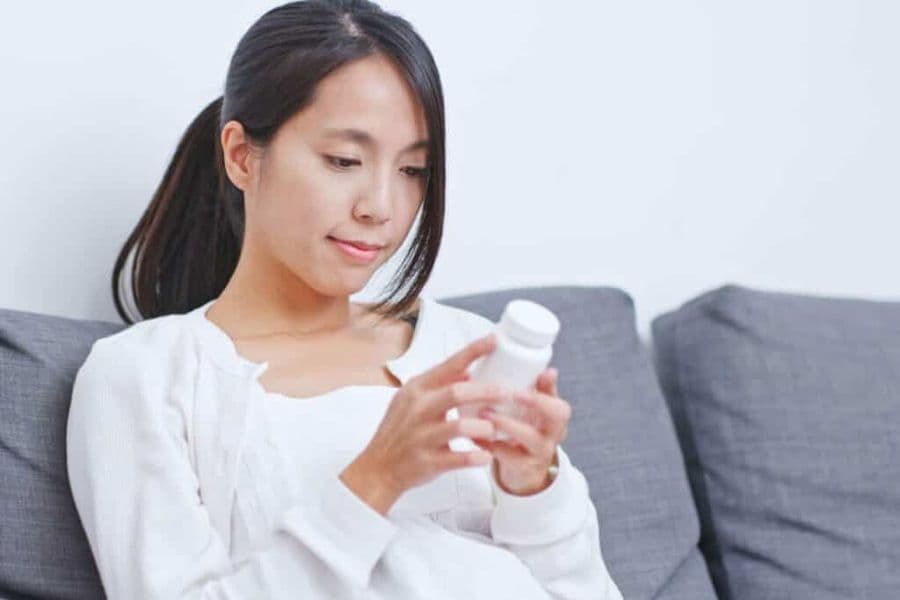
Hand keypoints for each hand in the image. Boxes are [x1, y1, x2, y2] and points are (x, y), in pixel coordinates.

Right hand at [340, 333, 509, 515]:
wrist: (377, 468)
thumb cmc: (398, 432)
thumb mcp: (411, 401)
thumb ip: (438, 386)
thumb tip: (467, 372)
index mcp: (416, 390)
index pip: (448, 365)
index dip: (473, 352)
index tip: (493, 340)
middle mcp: (418, 410)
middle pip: (457, 393)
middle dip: (486, 391)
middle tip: (507, 392)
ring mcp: (421, 436)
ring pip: (460, 426)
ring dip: (483, 427)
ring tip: (494, 429)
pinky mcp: (427, 461)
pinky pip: (458, 458)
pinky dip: (476, 457)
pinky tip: (486, 456)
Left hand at [472, 367, 570, 495]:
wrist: (525, 469)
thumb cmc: (529, 431)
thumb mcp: (537, 412)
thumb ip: (541, 390)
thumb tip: (549, 369)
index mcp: (556, 419)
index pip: (561, 406)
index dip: (545, 394)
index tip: (525, 385)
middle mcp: (552, 435)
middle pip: (556, 418)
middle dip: (535, 403)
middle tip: (511, 394)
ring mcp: (538, 452)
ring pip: (530, 438)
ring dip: (507, 423)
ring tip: (487, 412)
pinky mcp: (521, 466)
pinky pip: (506, 455)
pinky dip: (488, 443)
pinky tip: (474, 434)